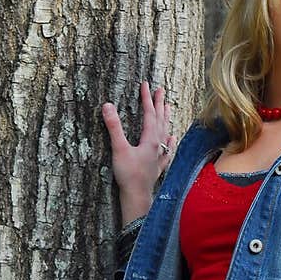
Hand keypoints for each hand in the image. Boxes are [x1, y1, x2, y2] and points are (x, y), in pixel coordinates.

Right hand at [102, 81, 174, 223]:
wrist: (137, 195)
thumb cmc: (128, 174)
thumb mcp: (118, 148)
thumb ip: (114, 127)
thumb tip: (108, 106)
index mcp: (150, 139)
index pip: (149, 113)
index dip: (146, 98)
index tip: (145, 84)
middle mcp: (158, 145)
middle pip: (160, 120)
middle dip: (159, 104)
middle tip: (160, 90)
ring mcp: (160, 155)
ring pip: (165, 132)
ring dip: (166, 118)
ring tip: (168, 107)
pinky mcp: (158, 165)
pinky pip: (167, 150)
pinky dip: (170, 141)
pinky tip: (172, 138)